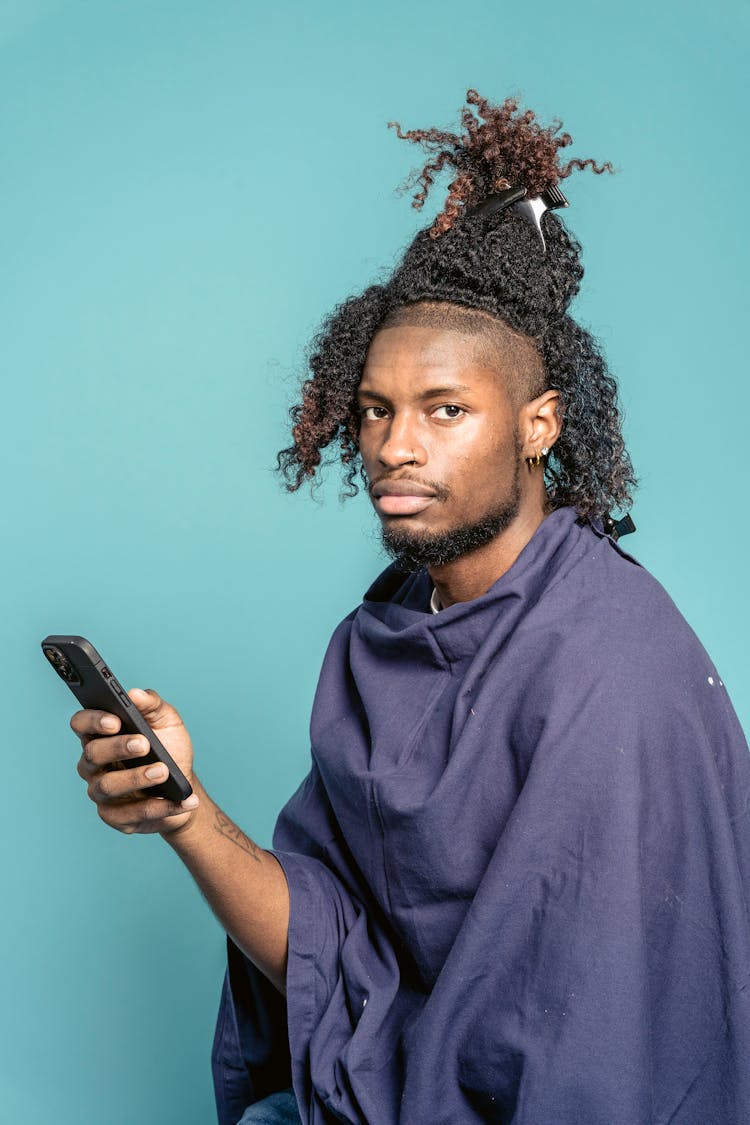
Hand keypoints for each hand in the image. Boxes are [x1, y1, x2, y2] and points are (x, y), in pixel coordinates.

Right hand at [72, 688, 199, 834]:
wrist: (184, 786)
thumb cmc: (169, 748)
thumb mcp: (167, 721)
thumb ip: (152, 704)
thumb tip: (135, 693)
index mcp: (100, 735)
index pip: (81, 723)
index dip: (92, 721)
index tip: (114, 721)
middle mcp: (93, 765)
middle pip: (92, 754)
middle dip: (118, 747)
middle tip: (145, 744)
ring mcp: (101, 792)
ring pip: (107, 786)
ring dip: (137, 778)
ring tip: (163, 771)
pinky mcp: (115, 817)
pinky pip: (130, 815)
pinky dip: (158, 808)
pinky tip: (180, 801)